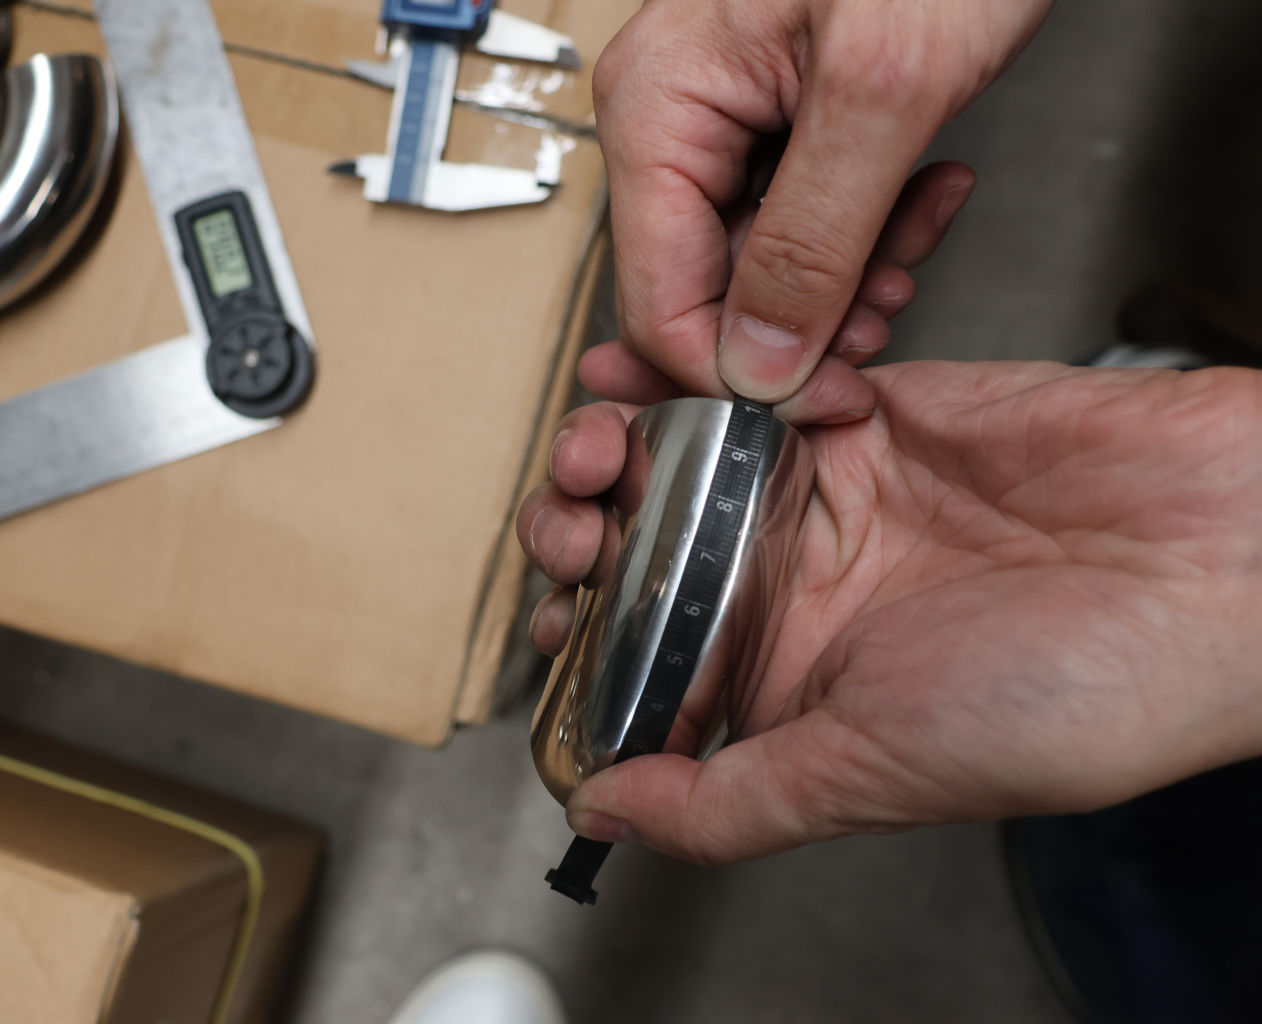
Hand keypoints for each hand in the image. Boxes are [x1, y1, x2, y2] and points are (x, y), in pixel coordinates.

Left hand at [520, 363, 1261, 863]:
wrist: (1223, 564)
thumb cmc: (1083, 694)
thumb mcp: (875, 772)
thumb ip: (729, 799)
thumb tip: (604, 814)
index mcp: (795, 686)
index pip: (648, 662)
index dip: (582, 633)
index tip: (553, 610)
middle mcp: (804, 590)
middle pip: (648, 550)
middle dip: (584, 527)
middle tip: (576, 510)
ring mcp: (834, 495)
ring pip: (682, 460)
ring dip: (620, 444)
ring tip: (597, 437)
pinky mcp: (873, 411)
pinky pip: (759, 382)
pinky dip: (700, 376)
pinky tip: (651, 375)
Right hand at [595, 0, 1052, 417]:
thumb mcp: (883, 93)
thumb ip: (812, 243)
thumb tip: (755, 365)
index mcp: (656, 106)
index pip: (655, 298)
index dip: (736, 369)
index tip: (820, 395)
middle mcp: (671, 118)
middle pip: (707, 288)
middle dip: (806, 320)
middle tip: (887, 316)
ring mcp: (721, 123)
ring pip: (760, 266)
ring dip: (849, 279)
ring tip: (916, 240)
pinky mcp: (778, 125)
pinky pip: (800, 222)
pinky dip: (868, 233)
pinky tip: (923, 198)